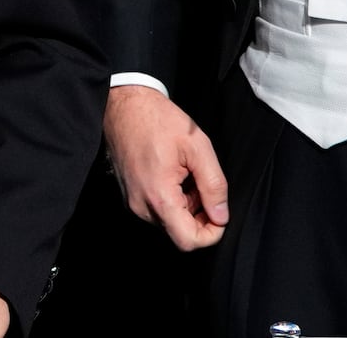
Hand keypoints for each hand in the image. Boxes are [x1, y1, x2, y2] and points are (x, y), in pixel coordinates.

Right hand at [103, 84, 228, 250]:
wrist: (126, 105)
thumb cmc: (159, 120)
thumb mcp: (198, 147)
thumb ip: (214, 186)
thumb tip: (221, 217)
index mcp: (159, 197)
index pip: (188, 241)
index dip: (211, 233)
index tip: (220, 213)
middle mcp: (141, 206)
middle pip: (179, 232)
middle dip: (199, 216)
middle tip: (203, 185)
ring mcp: (132, 201)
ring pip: (169, 221)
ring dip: (185, 206)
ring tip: (187, 175)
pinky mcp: (129, 194)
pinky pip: (156, 209)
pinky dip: (171, 199)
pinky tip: (174, 174)